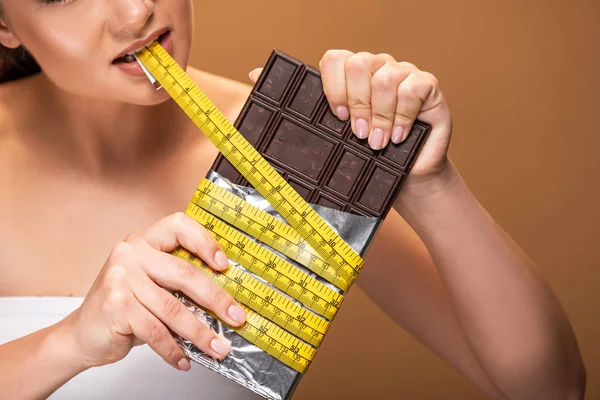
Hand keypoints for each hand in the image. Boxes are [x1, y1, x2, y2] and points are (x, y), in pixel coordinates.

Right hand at [61, 212, 245, 371]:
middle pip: (185, 274)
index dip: (206, 242)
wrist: (82, 334)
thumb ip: (179, 282)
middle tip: (236, 317)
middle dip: (217, 300)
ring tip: (217, 348)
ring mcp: (121, 278)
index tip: (225, 265)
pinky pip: (157, 331)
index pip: (179, 226)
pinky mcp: (117, 306)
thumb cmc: (125, 307)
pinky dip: (174, 349)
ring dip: (201, 333)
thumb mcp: (151, 284)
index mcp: (144, 241)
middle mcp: (131, 254)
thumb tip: (226, 298)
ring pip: (174, 308)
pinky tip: (184, 359)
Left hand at [249, 51, 451, 180]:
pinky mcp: (427, 86)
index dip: (333, 87)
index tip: (336, 118)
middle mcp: (375, 68)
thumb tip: (255, 75)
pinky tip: (398, 136)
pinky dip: (403, 115)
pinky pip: (413, 87)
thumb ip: (298, 106)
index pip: (335, 59)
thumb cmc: (364, 159)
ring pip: (386, 76)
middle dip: (357, 104)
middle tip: (357, 136)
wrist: (403, 182)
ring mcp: (402, 74)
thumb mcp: (328, 137)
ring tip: (377, 143)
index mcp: (350, 76)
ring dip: (380, 116)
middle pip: (359, 63)